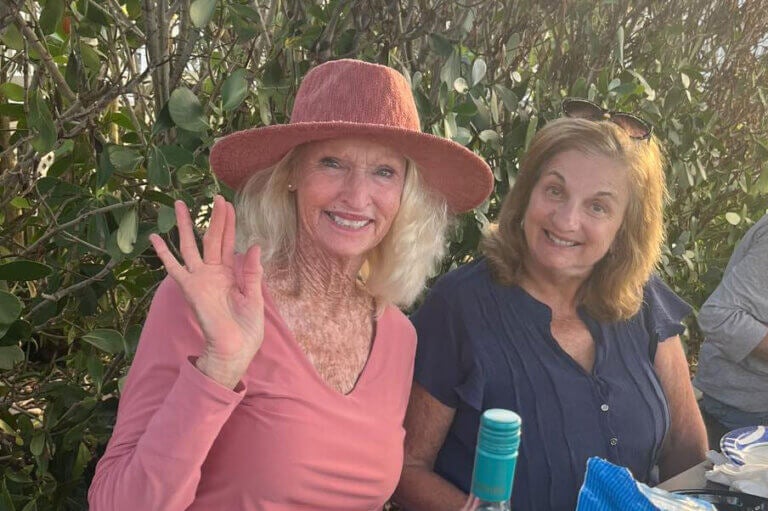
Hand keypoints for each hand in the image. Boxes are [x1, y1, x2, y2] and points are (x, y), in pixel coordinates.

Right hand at [149, 195, 263, 388]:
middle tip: (215, 196)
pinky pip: (174, 268)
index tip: (227, 203)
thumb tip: (255, 245)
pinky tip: (155, 237)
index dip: (229, 223)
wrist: (234, 348)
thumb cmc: (247, 327)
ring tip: (180, 204)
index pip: (229, 242)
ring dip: (185, 226)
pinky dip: (164, 253)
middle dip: (214, 218)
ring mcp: (200, 278)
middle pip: (212, 238)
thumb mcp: (255, 297)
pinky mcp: (190, 288)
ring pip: (190, 246)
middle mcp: (213, 272)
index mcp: (232, 273)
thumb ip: (253, 272)